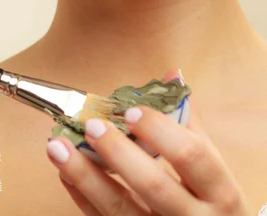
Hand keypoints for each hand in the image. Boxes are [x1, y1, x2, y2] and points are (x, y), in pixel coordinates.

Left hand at [47, 70, 251, 215]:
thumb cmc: (209, 198)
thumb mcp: (211, 164)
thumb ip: (188, 120)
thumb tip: (173, 74)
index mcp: (219, 190)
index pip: (191, 155)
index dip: (160, 131)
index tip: (130, 111)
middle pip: (154, 186)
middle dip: (119, 153)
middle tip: (91, 125)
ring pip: (120, 209)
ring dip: (85, 176)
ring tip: (57, 146)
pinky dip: (82, 197)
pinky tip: (65, 172)